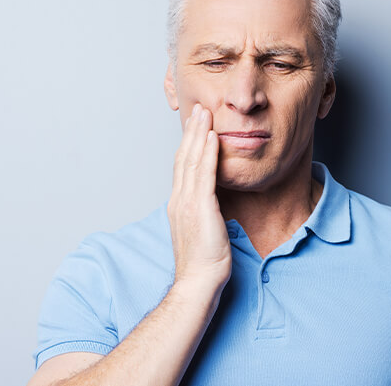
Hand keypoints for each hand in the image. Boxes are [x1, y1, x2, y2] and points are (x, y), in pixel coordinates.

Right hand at [167, 103, 231, 288]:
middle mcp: (179, 199)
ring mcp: (187, 202)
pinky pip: (204, 174)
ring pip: (191, 160)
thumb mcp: (199, 231)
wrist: (198, 282)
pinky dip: (207, 153)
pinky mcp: (200, 208)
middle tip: (198, 109)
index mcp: (179, 204)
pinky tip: (211, 137)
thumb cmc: (202, 262)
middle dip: (191, 131)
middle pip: (183, 157)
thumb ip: (202, 212)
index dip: (187, 144)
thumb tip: (210, 203)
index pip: (182, 167)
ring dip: (198, 134)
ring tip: (204, 113)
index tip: (195, 127)